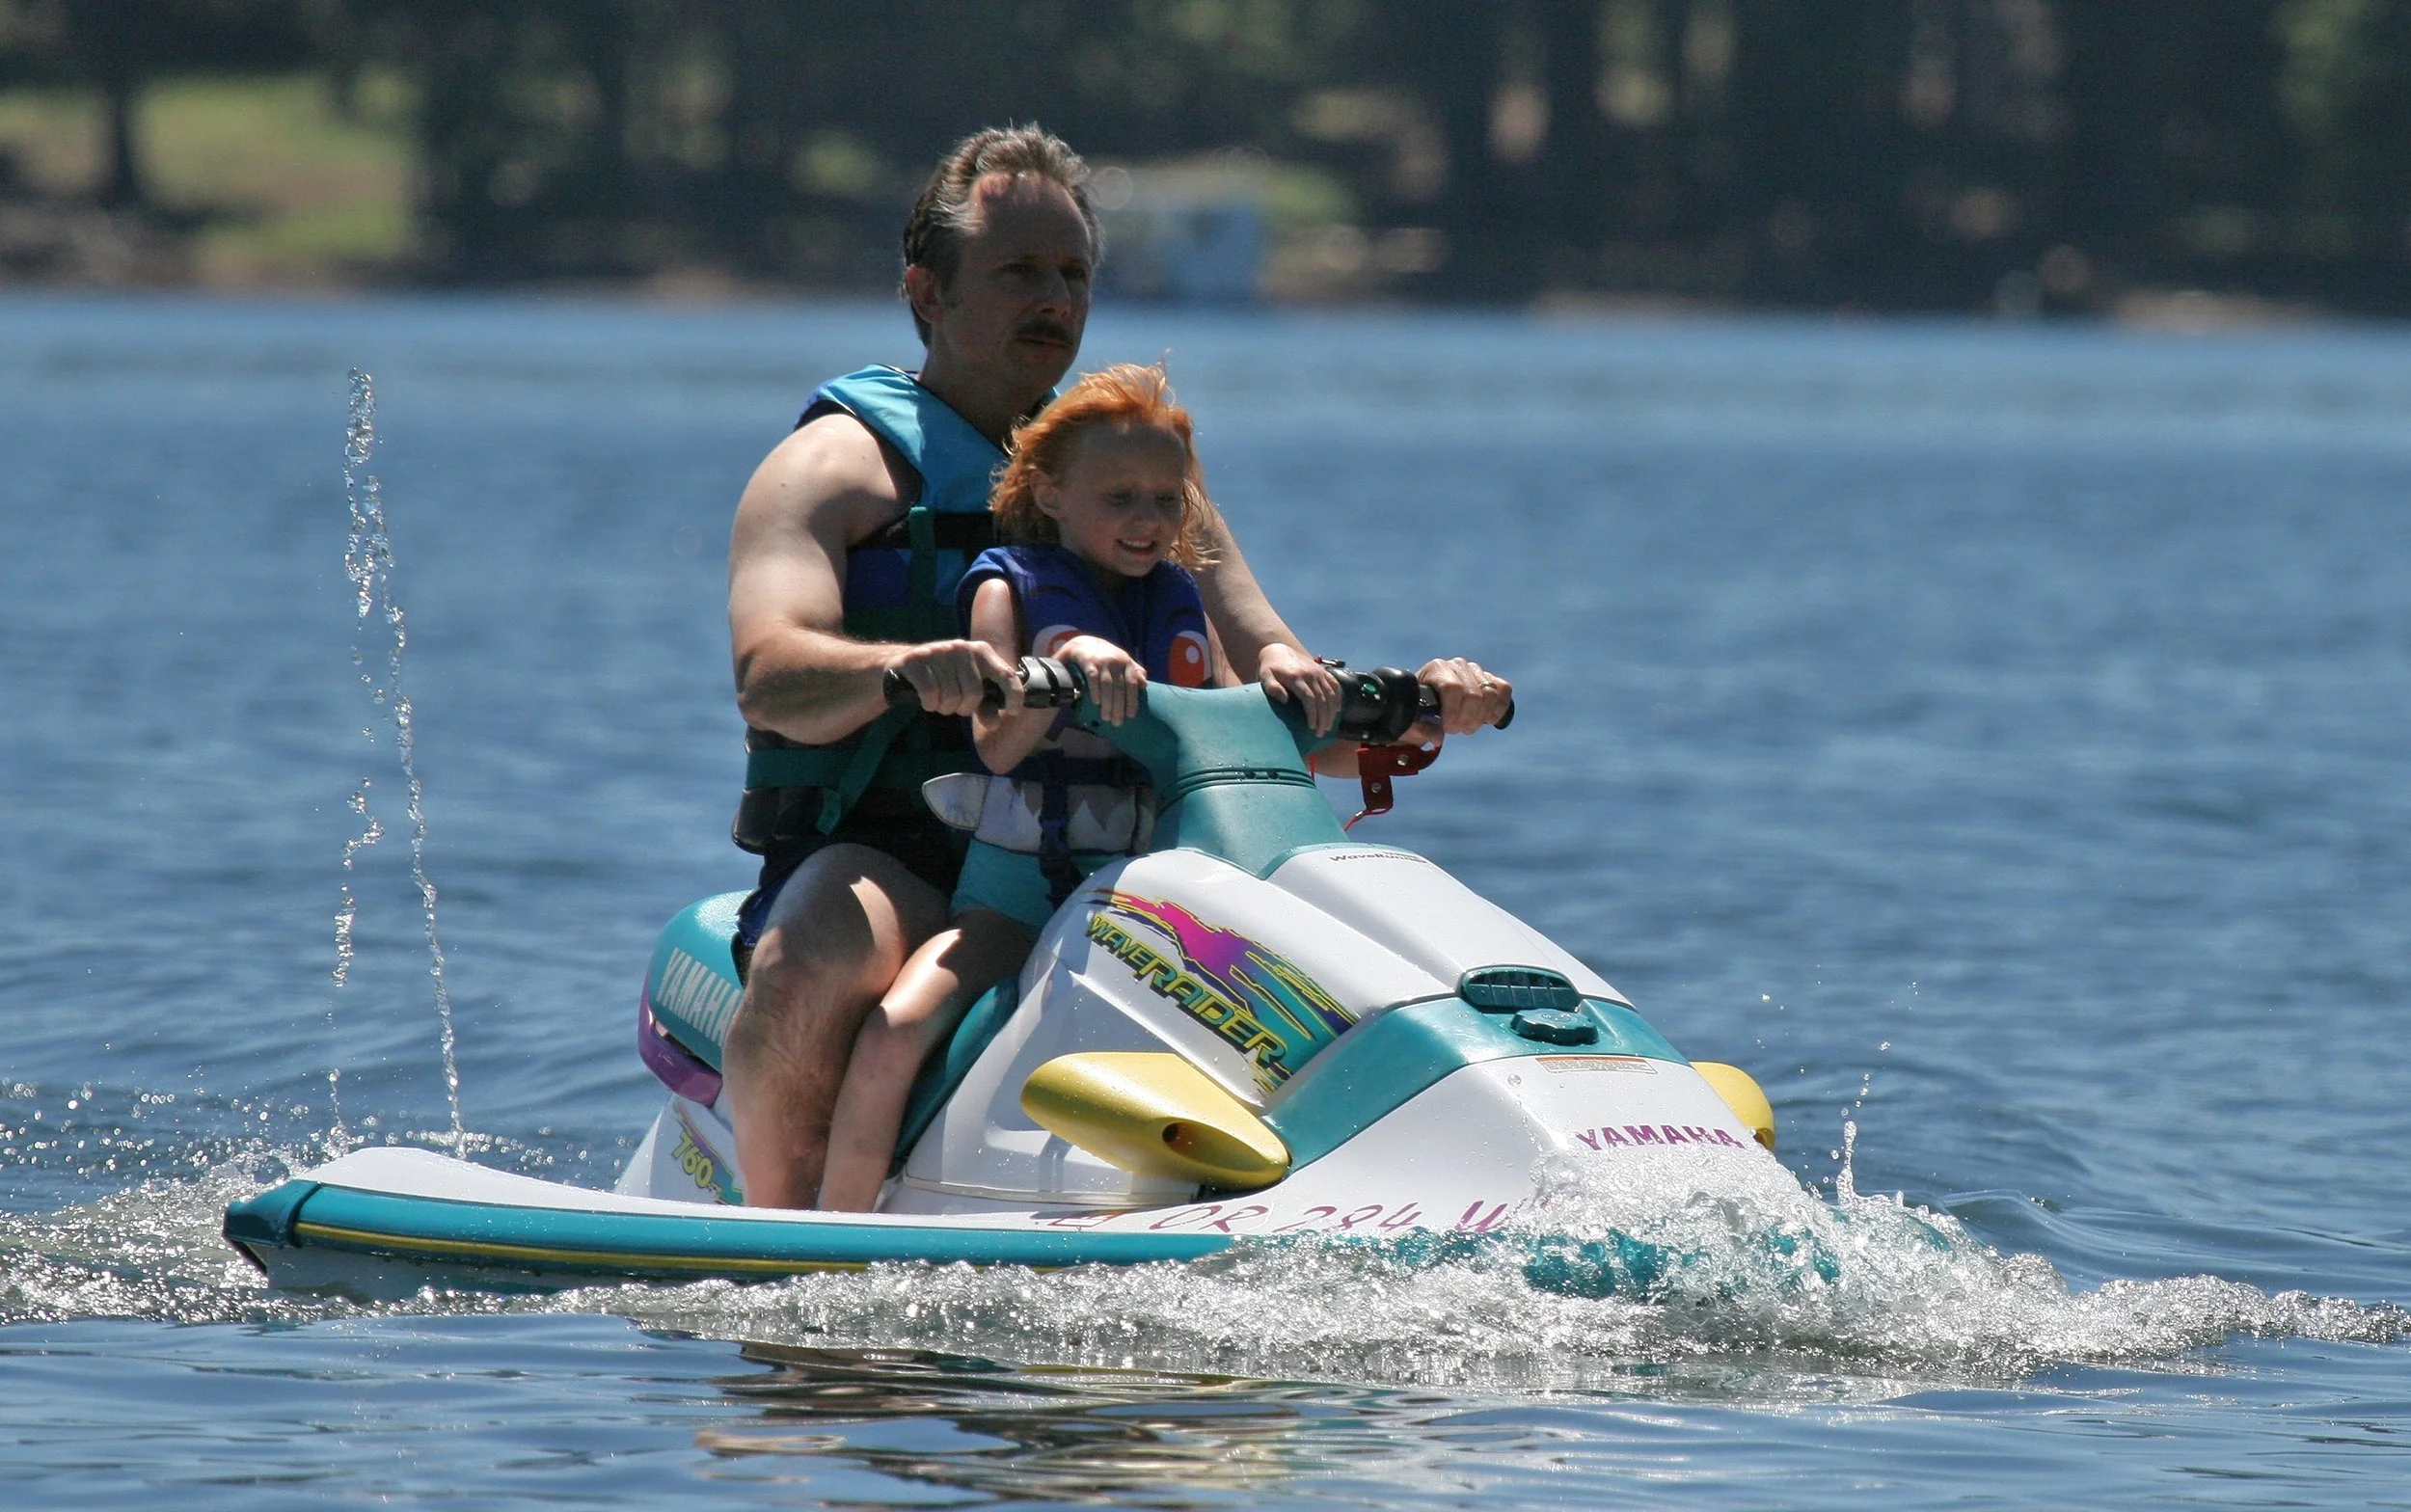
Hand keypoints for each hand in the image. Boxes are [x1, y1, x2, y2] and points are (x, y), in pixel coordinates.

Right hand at [893, 639, 1020, 716]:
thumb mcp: (967, 689)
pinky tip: (926, 699)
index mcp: (981, 651)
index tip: (1014, 711)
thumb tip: (994, 723)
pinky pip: (931, 695)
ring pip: (951, 697)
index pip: (1005, 673)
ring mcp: (938, 651)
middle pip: (974, 693)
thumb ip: (984, 705)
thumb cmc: (942, 679)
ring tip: (938, 699)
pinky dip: (929, 704)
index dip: (1014, 694)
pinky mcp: (916, 660)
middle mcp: (962, 647)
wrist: (902, 666)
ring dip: (944, 707)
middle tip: (954, 704)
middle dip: (964, 707)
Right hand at [1058, 636, 1146, 723]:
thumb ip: (1134, 670)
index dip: (1132, 700)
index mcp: (1126, 662)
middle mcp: (1116, 661)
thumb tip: (1145, 684)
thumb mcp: (1121, 659)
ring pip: (1107, 685)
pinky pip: (1093, 678)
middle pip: (1120, 687)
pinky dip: (1095, 691)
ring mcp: (1102, 661)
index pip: (1132, 683)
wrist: (1083, 642)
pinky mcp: (1088, 661)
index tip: (1131, 716)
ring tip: (1106, 717)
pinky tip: (1096, 703)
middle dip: (1119, 707)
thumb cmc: (1104, 655)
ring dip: (1107, 703)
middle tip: (1117, 722)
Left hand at [1257, 643, 1340, 735]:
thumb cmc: (1270, 668)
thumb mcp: (1265, 677)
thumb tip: (1285, 700)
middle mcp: (1310, 674)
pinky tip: (1337, 710)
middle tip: (1321, 733)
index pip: (1309, 698)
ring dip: (1331, 712)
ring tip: (1328, 726)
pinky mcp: (1323, 671)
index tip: (1312, 728)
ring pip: (1331, 694)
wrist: (1278, 650)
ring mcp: (1318, 672)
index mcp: (1296, 677)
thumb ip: (1272, 688)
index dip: (1312, 714)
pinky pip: (1335, 685)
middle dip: (1323, 718)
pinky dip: (1338, 698)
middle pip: (1322, 699)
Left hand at [1417, 657, 1511, 735]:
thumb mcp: (1413, 721)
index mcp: (1436, 669)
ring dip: (1481, 717)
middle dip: (1466, 720)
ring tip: (1467, 726)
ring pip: (1491, 694)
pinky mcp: (1490, 679)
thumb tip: (1438, 738)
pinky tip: (1487, 719)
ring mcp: (1476, 671)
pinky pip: (1504, 690)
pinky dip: (1499, 708)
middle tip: (1455, 730)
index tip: (1447, 727)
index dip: (1453, 711)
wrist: (1430, 705)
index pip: (1452, 688)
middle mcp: (1458, 665)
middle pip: (1474, 695)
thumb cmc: (1418, 711)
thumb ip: (1422, 729)